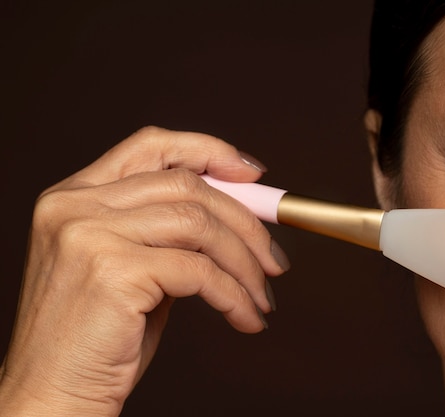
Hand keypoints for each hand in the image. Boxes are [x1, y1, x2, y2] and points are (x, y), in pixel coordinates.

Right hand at [0, 127, 288, 415]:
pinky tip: (244, 316)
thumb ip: (170, 235)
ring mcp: (89, 233)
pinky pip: (199, 271)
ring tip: (261, 294)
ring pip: (199, 225)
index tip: (251, 173)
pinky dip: (234, 295)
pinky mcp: (111, 269)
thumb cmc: (96, 340)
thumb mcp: (132, 270)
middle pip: (187, 185)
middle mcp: (75, 205)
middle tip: (272, 258)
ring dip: (245, 262)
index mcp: (75, 196)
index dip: (209, 151)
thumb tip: (236, 216)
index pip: (151, 146)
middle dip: (245, 221)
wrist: (52, 396)